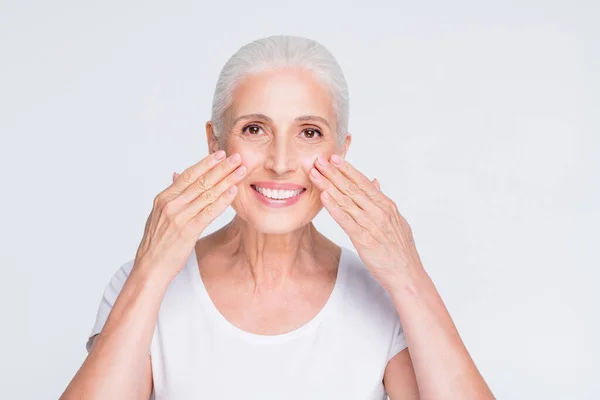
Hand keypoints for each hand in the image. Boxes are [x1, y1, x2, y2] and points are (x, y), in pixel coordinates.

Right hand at [133, 150, 245, 282]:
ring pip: (208, 194)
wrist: (150, 266)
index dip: (206, 163)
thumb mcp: (158, 214)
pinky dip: (223, 200)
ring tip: (241, 171)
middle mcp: (171, 204)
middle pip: (201, 181)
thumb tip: (177, 175)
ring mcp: (179, 217)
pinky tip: (233, 192)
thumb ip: (170, 195)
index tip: (220, 154)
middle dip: (221, 168)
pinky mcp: (188, 231)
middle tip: (237, 157)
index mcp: (164, 198)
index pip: (189, 175)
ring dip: (227, 181)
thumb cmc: (157, 241)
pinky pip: (209, 212)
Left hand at [308, 154, 423, 291]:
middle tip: (318, 159)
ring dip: (329, 186)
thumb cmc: (401, 250)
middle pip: (352, 188)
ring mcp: (372, 225)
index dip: (347, 169)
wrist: (408, 275)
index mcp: (387, 206)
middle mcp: (380, 212)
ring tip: (315, 174)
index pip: (364, 183)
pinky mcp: (365, 240)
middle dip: (333, 173)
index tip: (334, 158)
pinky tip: (324, 197)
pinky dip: (334, 207)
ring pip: (347, 200)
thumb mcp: (397, 221)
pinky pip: (346, 220)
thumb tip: (375, 181)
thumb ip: (383, 201)